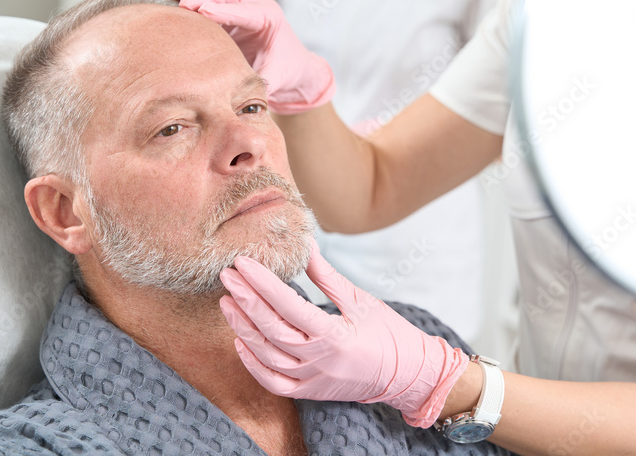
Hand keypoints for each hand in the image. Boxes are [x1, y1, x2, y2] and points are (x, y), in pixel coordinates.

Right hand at [170, 0, 335, 114]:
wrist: (291, 68)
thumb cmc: (284, 73)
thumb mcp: (274, 80)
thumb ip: (259, 84)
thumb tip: (239, 95)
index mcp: (270, 19)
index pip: (245, 11)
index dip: (224, 11)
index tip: (204, 11)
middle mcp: (257, 7)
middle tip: (184, 2)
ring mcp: (243, 6)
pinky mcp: (230, 10)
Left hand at [218, 240, 466, 427]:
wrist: (408, 375)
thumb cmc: (387, 333)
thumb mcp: (360, 300)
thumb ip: (327, 276)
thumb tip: (305, 245)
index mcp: (334, 334)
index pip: (288, 305)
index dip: (262, 283)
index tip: (242, 263)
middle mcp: (319, 360)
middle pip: (271, 329)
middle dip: (245, 300)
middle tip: (227, 276)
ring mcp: (313, 380)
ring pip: (267, 356)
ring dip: (243, 328)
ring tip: (228, 302)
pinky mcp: (310, 392)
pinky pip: (274, 383)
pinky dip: (253, 365)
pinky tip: (240, 342)